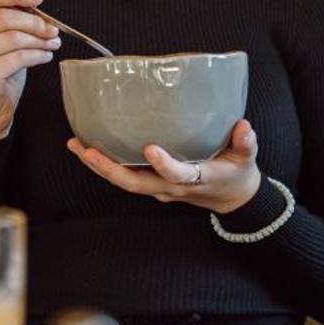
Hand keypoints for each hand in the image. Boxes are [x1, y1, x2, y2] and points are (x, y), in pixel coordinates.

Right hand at [0, 0, 60, 138]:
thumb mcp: (1, 42)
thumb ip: (11, 22)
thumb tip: (36, 5)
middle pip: (3, 16)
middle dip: (34, 21)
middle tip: (52, 29)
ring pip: (13, 37)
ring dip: (39, 40)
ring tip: (52, 44)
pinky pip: (18, 58)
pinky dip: (37, 55)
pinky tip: (45, 57)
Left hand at [67, 119, 262, 214]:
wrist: (232, 198)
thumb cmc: (237, 173)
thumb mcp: (246, 159)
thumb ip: (245, 143)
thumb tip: (244, 126)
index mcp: (197, 179)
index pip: (179, 176)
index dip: (165, 165)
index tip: (150, 149)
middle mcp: (172, 187)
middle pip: (136, 184)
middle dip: (109, 169)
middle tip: (86, 150)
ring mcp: (159, 188)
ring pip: (125, 182)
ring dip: (99, 166)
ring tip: (76, 145)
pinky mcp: (152, 183)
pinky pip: (126, 176)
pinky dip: (105, 164)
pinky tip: (87, 148)